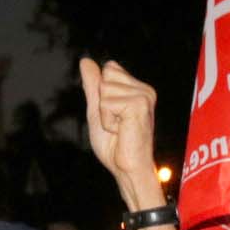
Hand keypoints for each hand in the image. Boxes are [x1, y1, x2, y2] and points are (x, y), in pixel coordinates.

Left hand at [78, 57, 160, 209]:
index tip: (114, 115)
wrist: (127, 168)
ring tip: (119, 128)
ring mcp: (144, 96)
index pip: (109, 68)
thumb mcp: (98, 110)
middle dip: (103, 101)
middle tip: (116, 123)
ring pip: (105, 88)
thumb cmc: (115, 145)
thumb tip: (85, 61)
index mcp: (138, 88)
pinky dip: (107, 120)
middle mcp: (145, 89)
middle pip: (107, 73)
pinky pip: (107, 103)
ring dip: (105, 113)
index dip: (102, 94)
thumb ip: (93, 86)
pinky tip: (121, 131)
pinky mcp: (140, 104)